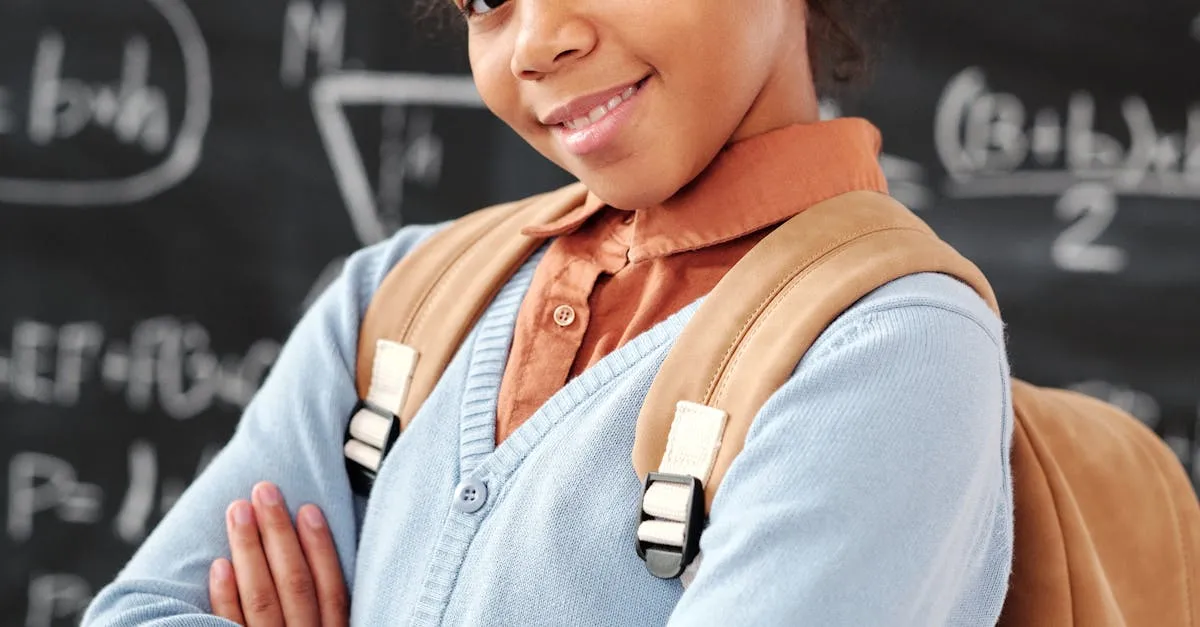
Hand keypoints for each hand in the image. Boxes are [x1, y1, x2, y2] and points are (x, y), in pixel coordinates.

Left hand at [208, 482, 348, 625]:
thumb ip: (325, 605)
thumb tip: (317, 543)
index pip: (331, 587)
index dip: (321, 546)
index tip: (308, 508)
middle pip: (295, 583)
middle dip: (279, 533)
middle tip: (265, 493)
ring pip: (262, 598)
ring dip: (249, 550)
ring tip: (238, 511)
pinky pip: (230, 625)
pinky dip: (226, 596)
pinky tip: (219, 565)